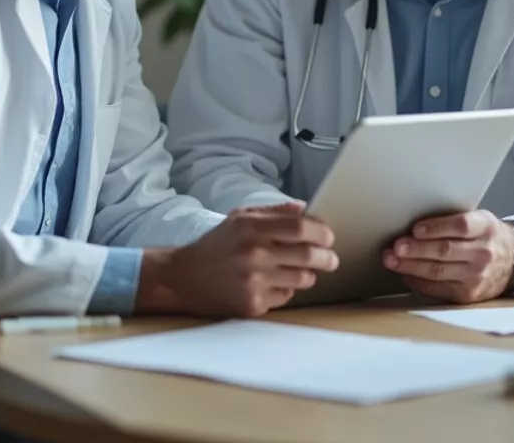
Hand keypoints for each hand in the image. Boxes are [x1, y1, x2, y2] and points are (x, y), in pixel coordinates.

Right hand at [138, 203, 337, 317]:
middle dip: (327, 258)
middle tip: (330, 259)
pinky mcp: (252, 304)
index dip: (322, 232)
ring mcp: (254, 281)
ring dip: (308, 275)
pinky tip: (271, 284)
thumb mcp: (239, 219)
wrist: (182, 278)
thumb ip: (273, 212)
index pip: (301, 228)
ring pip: (303, 279)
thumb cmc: (216, 246)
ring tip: (299, 270)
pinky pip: (286, 296)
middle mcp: (253, 254)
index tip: (328, 237)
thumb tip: (306, 209)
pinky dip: (285, 290)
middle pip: (309, 255)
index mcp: (251, 228)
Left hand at [382, 210, 513, 303]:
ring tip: (391, 260)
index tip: (415, 228)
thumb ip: (453, 220)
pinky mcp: (468, 295)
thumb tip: (413, 225)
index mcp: (486, 227)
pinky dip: (417, 281)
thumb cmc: (486, 236)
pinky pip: (436, 289)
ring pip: (437, 271)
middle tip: (396, 246)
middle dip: (416, 249)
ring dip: (410, 266)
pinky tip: (405, 274)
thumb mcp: (479, 220)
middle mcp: (484, 253)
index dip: (436, 227)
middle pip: (445, 250)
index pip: (461, 226)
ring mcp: (477, 276)